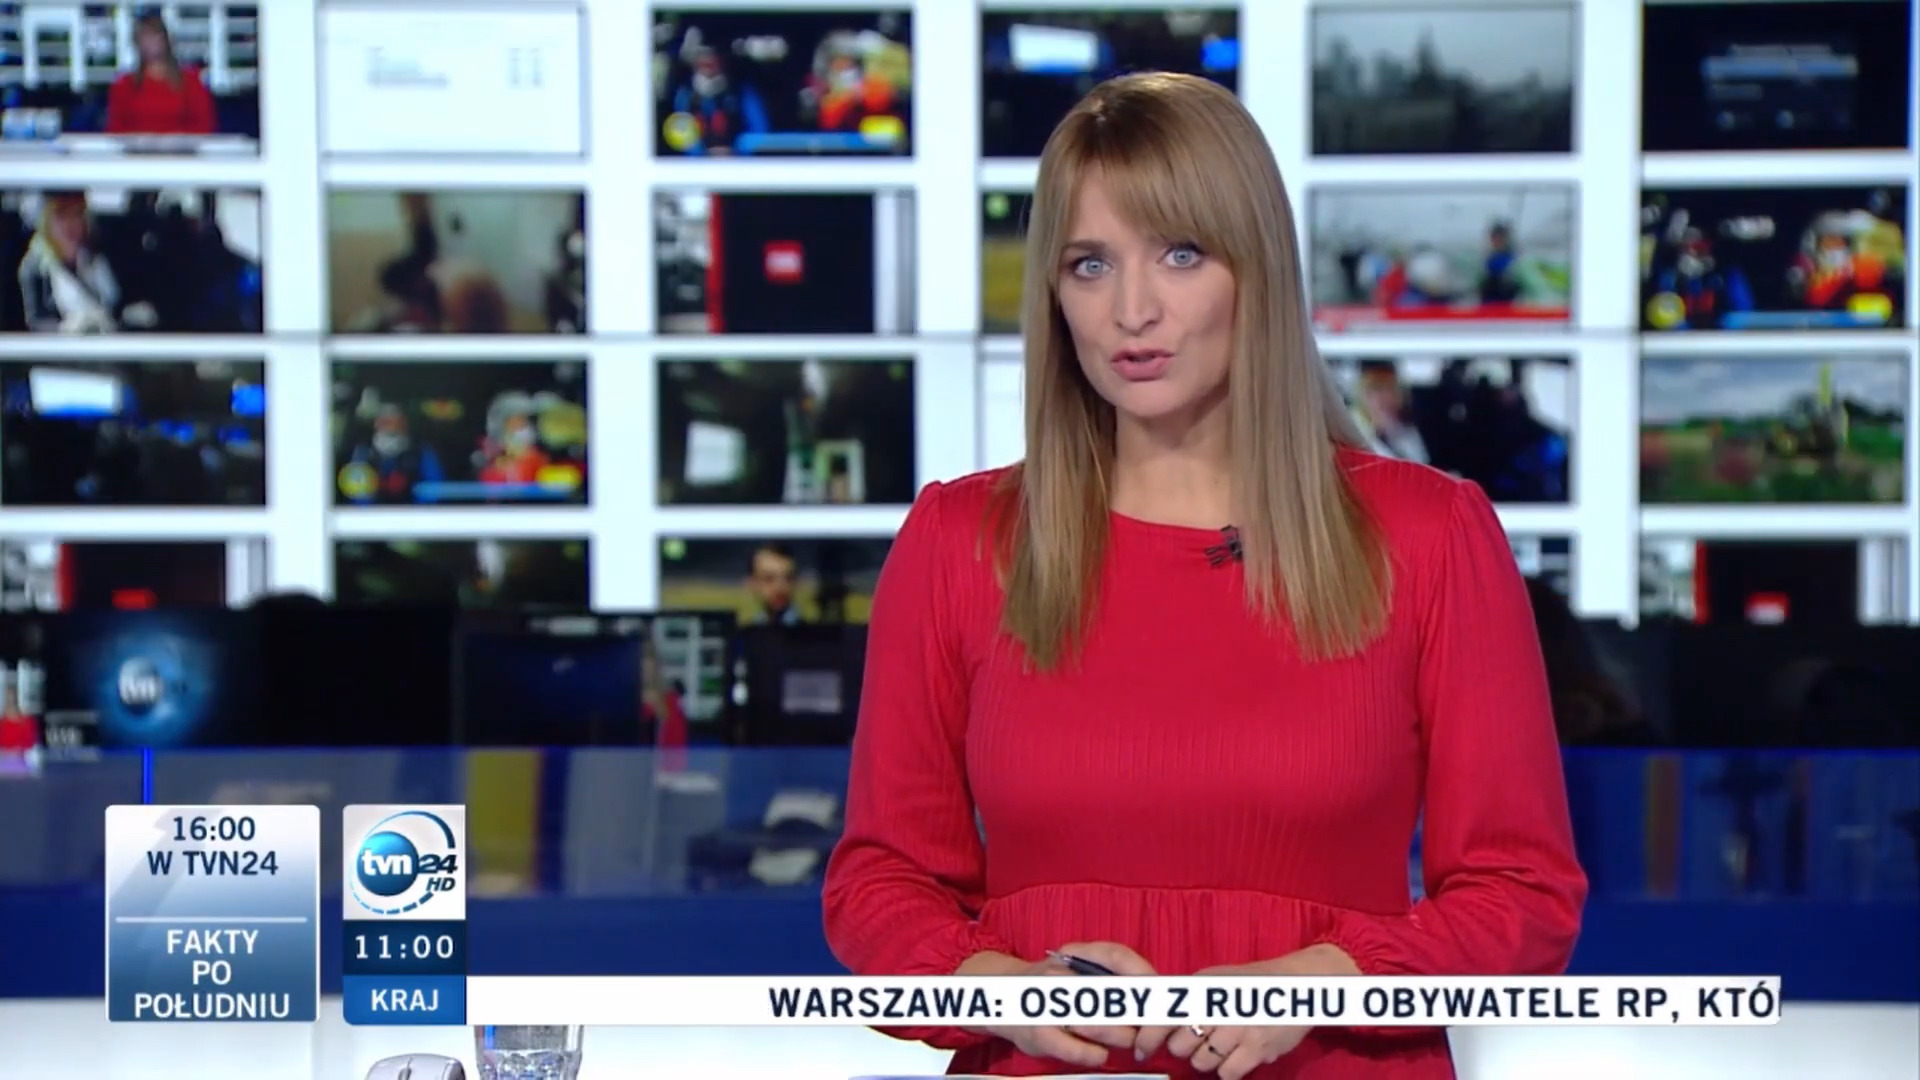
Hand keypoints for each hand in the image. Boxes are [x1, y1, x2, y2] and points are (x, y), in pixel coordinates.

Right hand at [960, 942, 1155, 1067]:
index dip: (1144, 977)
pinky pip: (1071, 1046)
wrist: (1000, 995)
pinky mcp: (1037, 1030)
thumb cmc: (1050, 988)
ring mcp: (1047, 1001)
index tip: (1160, 999)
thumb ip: (1109, 980)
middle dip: (1137, 1017)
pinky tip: (1100, 1055)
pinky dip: (1091, 1053)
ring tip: (1130, 1043)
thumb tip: (1152, 1001)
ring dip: (1118, 1034)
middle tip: (1148, 1030)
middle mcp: (1061, 973)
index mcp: (1076, 956)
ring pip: (1093, 1020)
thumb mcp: (1076, 972)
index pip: (1117, 955)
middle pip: (1111, 993)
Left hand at [1134, 946, 1357, 1076]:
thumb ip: (1190, 997)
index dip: (1148, 1038)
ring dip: (1206, 1059)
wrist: (1294, 984)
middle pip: (1181, 1046)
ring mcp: (1238, 1030)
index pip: (1165, 1018)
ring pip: (1202, 1063)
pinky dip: (1228, 1070)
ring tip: (1221, 1046)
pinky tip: (1236, 1056)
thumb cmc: (1250, 982)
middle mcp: (1218, 1008)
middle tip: (1198, 1041)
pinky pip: (1227, 1074)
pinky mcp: (1258, 1050)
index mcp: (1204, 989)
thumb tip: (1158, 1020)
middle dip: (1184, 1047)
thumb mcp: (1215, 979)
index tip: (1142, 1052)